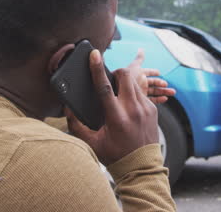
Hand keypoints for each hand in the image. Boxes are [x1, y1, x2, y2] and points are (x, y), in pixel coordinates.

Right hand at [66, 50, 158, 165]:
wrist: (142, 166)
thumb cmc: (115, 155)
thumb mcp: (92, 143)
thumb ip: (77, 125)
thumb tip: (68, 108)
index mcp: (116, 118)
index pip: (104, 87)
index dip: (97, 69)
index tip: (94, 54)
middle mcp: (133, 110)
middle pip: (125, 76)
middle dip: (116, 72)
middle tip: (109, 80)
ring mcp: (145, 109)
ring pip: (135, 82)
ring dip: (124, 82)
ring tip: (117, 92)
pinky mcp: (153, 110)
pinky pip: (141, 92)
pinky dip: (132, 92)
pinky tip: (127, 103)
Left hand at [125, 49, 175, 103]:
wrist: (120, 91)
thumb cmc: (127, 77)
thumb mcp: (134, 67)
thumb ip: (139, 58)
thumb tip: (141, 49)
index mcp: (139, 74)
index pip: (148, 72)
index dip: (153, 72)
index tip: (159, 72)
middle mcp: (140, 83)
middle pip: (153, 83)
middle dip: (162, 84)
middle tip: (167, 85)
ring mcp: (141, 92)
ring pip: (155, 91)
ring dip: (164, 92)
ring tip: (172, 92)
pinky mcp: (141, 100)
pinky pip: (152, 100)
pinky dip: (159, 99)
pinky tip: (165, 98)